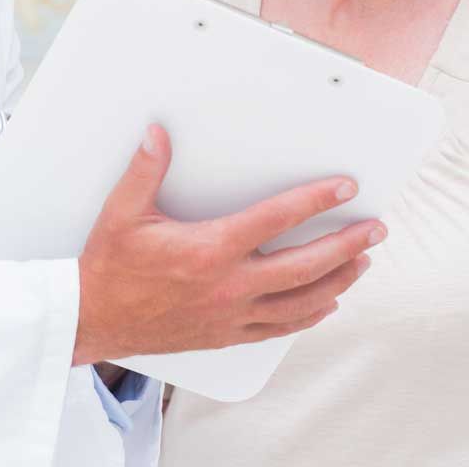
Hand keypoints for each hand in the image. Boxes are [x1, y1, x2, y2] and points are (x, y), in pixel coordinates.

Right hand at [72, 124, 384, 365]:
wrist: (92, 320)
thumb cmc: (110, 268)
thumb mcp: (122, 213)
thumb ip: (146, 170)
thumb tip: (159, 133)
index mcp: (210, 250)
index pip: (276, 219)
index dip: (315, 200)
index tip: (344, 188)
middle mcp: (228, 286)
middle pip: (305, 266)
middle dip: (346, 245)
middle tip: (375, 229)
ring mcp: (231, 315)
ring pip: (300, 301)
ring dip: (338, 280)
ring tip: (362, 262)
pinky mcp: (225, 335)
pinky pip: (278, 328)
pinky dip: (309, 316)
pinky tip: (326, 305)